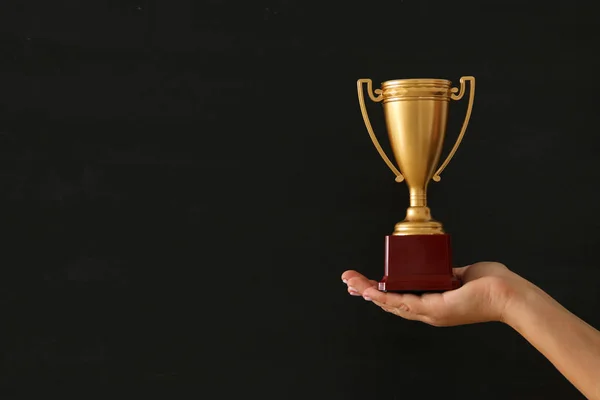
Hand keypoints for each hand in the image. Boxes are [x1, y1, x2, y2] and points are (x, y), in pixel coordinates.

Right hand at [342, 262, 526, 326]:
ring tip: (352, 283)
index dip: (380, 292)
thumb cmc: (492, 285)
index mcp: (433, 303)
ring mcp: (430, 312)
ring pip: (391, 302)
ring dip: (368, 292)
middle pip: (389, 302)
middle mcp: (428, 311)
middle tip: (348, 282)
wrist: (510, 294)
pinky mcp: (434, 308)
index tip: (364, 284)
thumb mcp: (460, 274)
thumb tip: (437, 265)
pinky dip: (384, 296)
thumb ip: (445, 271)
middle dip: (366, 291)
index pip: (400, 298)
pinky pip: (403, 302)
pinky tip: (370, 290)